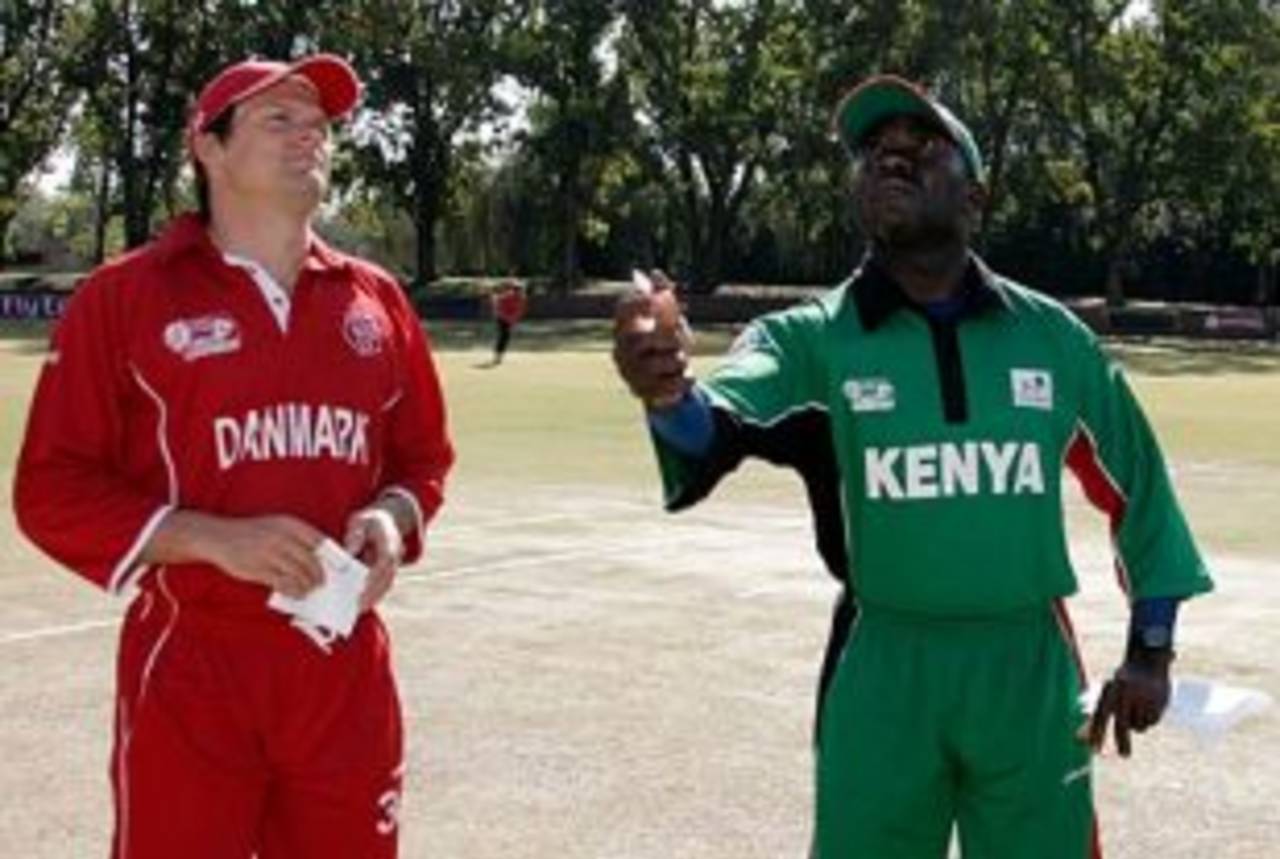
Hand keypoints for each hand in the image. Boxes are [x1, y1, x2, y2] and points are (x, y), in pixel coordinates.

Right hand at [199, 514, 326, 598]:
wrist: (219, 537)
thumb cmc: (252, 533)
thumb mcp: (275, 526)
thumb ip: (296, 538)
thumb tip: (318, 557)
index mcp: (289, 524)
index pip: (318, 541)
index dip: (329, 555)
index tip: (336, 566)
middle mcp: (282, 537)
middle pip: (311, 560)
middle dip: (319, 574)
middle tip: (323, 582)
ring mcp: (270, 554)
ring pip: (299, 573)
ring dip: (308, 584)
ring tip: (311, 590)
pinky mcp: (259, 570)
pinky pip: (283, 583)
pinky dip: (294, 591)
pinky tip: (298, 594)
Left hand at [345, 507, 404, 610]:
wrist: (387, 520)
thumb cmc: (368, 522)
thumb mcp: (360, 521)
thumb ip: (355, 535)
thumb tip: (349, 552)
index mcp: (389, 540)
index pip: (386, 559)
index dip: (375, 574)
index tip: (362, 586)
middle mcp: (396, 554)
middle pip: (387, 577)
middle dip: (372, 593)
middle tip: (356, 606)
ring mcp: (395, 564)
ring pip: (387, 584)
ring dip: (374, 598)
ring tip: (356, 610)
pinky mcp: (390, 571)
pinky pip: (384, 586)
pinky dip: (374, 596)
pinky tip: (361, 605)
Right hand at [612, 269, 693, 408]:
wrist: (667, 379)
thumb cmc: (665, 342)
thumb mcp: (668, 318)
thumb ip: (664, 296)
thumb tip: (654, 273)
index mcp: (624, 327)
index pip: (623, 310)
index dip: (638, 302)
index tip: (655, 300)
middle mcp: (620, 349)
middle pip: (646, 338)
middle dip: (670, 339)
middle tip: (678, 342)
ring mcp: (629, 372)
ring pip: (664, 361)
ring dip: (679, 360)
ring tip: (677, 361)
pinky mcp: (641, 392)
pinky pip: (672, 383)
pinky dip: (684, 379)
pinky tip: (682, 377)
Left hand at [1086, 651, 1173, 756]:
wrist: (1147, 662)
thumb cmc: (1121, 684)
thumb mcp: (1106, 697)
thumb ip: (1093, 720)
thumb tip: (1078, 740)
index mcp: (1110, 691)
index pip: (1100, 716)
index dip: (1096, 733)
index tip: (1094, 750)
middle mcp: (1125, 694)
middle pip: (1122, 725)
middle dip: (1122, 743)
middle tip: (1123, 756)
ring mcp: (1143, 698)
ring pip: (1138, 727)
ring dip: (1137, 725)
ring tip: (1137, 708)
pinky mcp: (1158, 703)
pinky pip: (1151, 723)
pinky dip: (1149, 720)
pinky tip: (1149, 706)